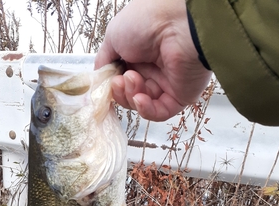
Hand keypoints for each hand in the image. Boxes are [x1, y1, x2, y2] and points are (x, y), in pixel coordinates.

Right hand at [94, 0, 211, 121]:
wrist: (178, 23)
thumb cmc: (148, 20)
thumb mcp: (114, 36)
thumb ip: (104, 61)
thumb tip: (99, 79)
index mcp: (138, 55)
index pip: (121, 79)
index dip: (111, 84)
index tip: (104, 83)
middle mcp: (152, 69)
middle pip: (129, 94)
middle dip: (120, 91)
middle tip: (119, 80)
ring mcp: (166, 84)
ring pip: (141, 104)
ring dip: (131, 96)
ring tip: (132, 79)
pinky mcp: (179, 97)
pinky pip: (158, 113)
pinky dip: (145, 109)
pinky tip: (140, 98)